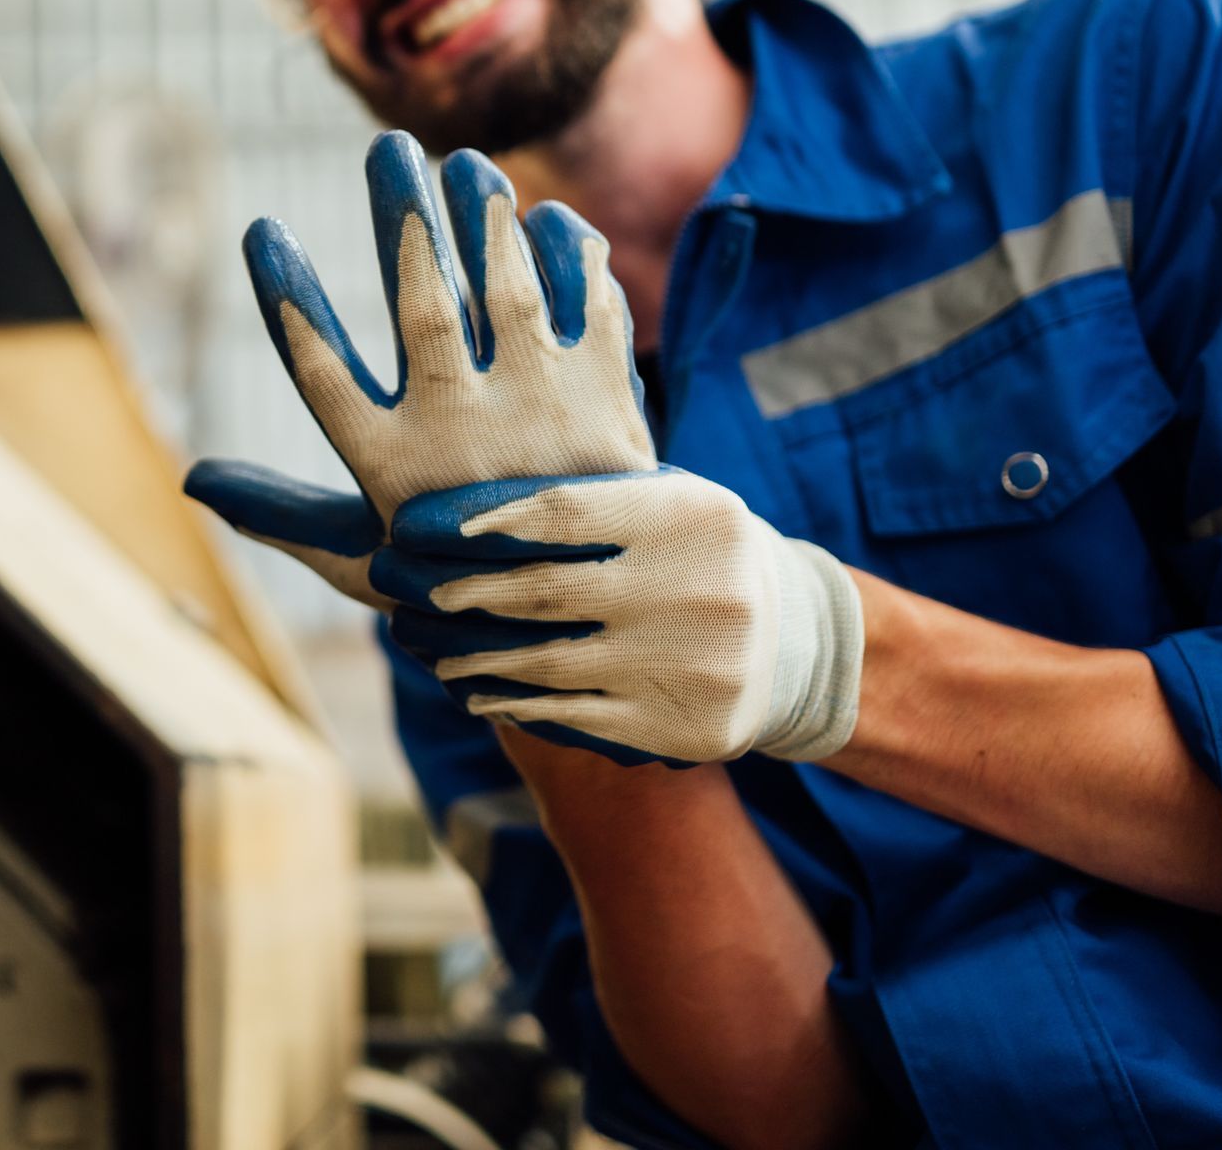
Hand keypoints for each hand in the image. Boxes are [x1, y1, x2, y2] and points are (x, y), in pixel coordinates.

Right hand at [186, 130, 655, 607]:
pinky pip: (590, 302)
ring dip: (483, 215)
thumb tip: (190, 478)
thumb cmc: (450, 569)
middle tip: (389, 146)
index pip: (322, 373)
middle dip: (401, 218)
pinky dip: (569, 254)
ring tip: (464, 163)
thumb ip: (278, 511)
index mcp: (392, 470)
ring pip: (506, 293)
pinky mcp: (606, 395)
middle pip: (420, 308)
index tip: (262, 230)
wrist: (588, 604)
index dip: (287, 300)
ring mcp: (543, 411)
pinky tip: (542, 221)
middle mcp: (464, 435)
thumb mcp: (357, 554)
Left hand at [377, 468, 864, 763]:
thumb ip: (597, 496)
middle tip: (425, 596)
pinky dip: (515, 705)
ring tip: (440, 653)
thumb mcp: (675, 502)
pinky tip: (482, 695)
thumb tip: (472, 509)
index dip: (494, 522)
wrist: (796, 645)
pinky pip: (572, 714)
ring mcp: (684, 663)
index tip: (439, 532)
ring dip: (480, 658)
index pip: (566, 513)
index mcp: (687, 517)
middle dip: (471, 595)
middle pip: (546, 592)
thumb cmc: (702, 555)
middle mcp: (692, 588)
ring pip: (548, 662)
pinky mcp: (676, 724)